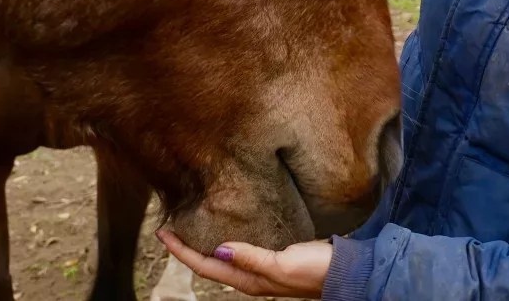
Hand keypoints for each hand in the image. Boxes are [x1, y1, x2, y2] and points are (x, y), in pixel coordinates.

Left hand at [157, 229, 330, 298]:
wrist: (345, 273)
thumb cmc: (316, 270)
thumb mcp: (283, 263)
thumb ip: (252, 257)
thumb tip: (219, 249)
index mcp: (249, 280)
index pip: (204, 266)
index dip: (181, 251)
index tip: (162, 233)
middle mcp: (250, 277)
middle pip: (208, 264)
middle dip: (185, 249)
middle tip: (167, 228)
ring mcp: (260, 269)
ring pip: (222, 258)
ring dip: (203, 245)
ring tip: (188, 227)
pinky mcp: (272, 258)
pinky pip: (239, 251)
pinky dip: (224, 240)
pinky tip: (224, 229)